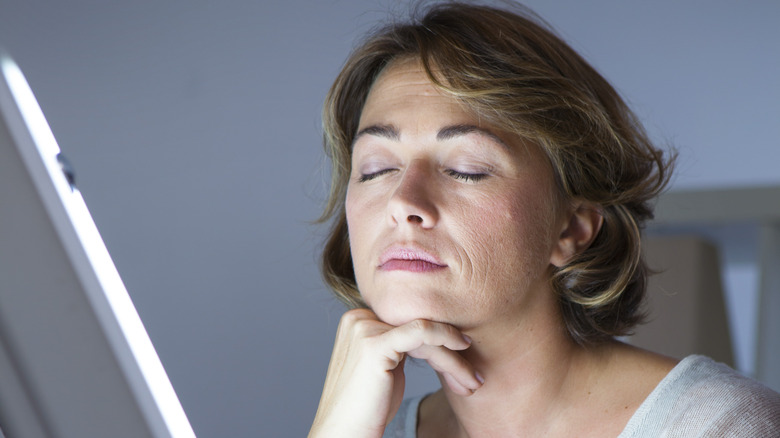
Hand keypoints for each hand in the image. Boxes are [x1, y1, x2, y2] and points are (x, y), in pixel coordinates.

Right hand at [308, 308, 482, 437]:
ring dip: (454, 359)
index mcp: (359, 320)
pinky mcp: (375, 343)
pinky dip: (445, 340)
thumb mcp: (387, 368)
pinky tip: (462, 354)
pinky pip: (420, 332)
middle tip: (474, 378)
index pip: (409, 324)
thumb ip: (402, 346)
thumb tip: (439, 335)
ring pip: (425, 333)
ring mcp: (364, 328)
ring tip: (472, 382)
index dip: (440, 343)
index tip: (464, 366)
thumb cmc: (367, 408)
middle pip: (418, 327)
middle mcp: (358, 318)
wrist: (344, 432)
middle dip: (450, 353)